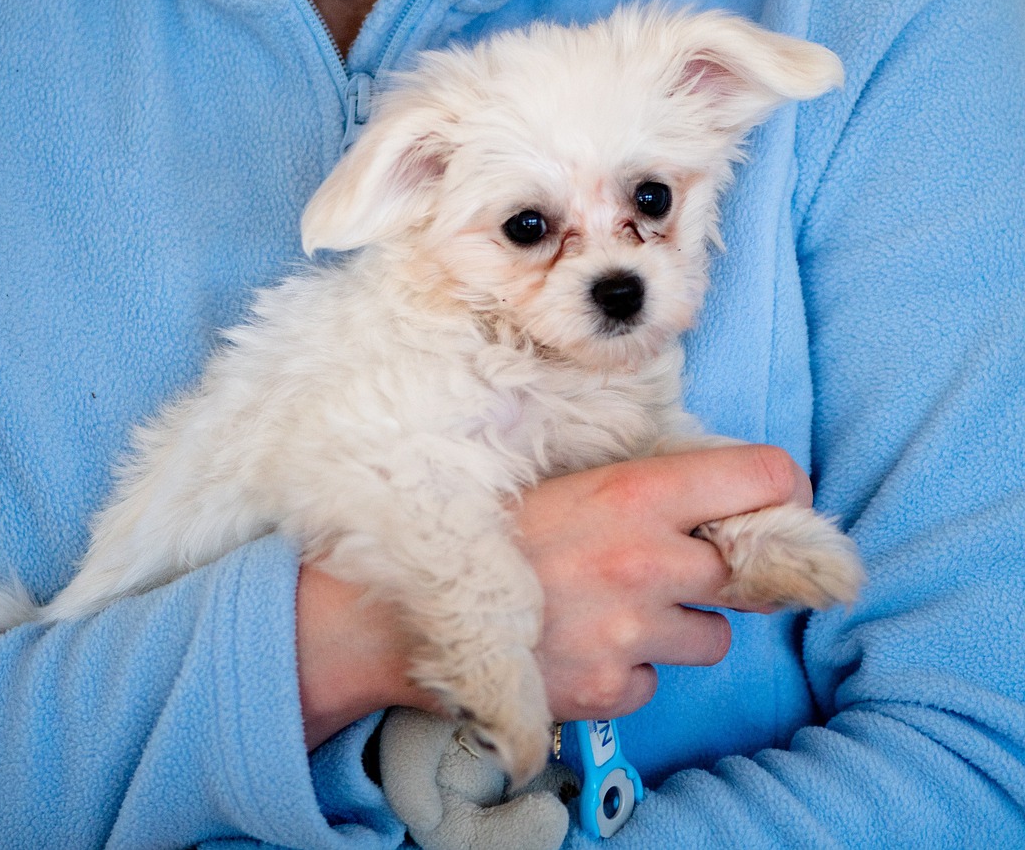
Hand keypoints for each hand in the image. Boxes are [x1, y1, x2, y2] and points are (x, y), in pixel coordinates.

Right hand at [296, 444, 809, 747]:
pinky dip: (627, 673)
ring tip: (605, 611)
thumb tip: (711, 496)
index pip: (767, 476)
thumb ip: (638, 485)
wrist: (392, 613)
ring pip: (710, 638)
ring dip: (673, 629)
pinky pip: (654, 685)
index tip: (763, 506)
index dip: (776, 491)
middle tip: (663, 567)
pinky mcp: (609, 692)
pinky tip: (575, 648)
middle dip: (716, 572)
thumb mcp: (559, 480)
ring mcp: (633, 635)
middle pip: (748, 572)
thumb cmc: (473, 533)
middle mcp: (648, 562)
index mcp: (635, 492)